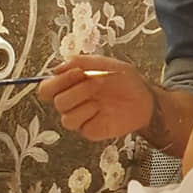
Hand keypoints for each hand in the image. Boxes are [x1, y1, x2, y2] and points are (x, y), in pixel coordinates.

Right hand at [37, 55, 152, 140]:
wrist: (145, 100)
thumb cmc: (125, 81)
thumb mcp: (105, 64)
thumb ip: (81, 62)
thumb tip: (56, 69)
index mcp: (71, 85)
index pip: (47, 88)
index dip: (57, 81)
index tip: (78, 72)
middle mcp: (72, 102)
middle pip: (55, 101)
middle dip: (75, 89)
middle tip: (96, 82)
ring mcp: (80, 117)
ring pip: (65, 117)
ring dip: (83, 103)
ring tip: (100, 98)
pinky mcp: (89, 130)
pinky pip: (79, 126)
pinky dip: (89, 115)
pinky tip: (102, 110)